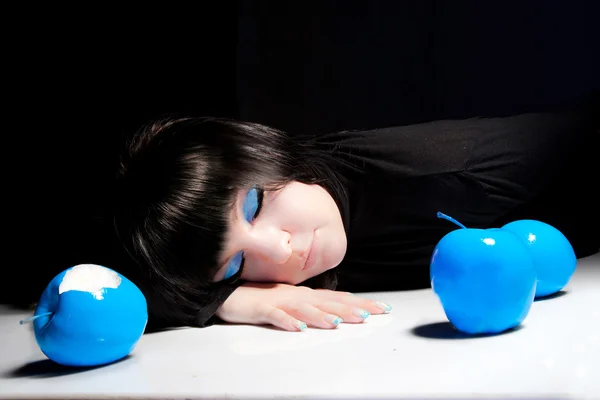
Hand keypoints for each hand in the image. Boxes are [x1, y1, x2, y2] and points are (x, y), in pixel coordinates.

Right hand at [215, 282, 391, 330]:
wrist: (230, 292)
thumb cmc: (261, 298)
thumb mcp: (290, 302)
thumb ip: (311, 305)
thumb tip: (335, 310)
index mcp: (305, 295)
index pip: (337, 298)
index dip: (359, 302)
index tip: (382, 308)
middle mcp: (296, 296)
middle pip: (327, 302)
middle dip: (350, 308)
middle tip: (371, 314)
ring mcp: (280, 301)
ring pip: (304, 309)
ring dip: (321, 316)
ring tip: (338, 323)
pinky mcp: (262, 309)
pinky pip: (275, 316)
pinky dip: (287, 321)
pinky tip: (298, 329)